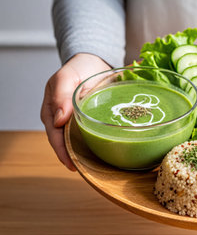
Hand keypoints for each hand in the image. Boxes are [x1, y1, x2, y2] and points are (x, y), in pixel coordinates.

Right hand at [40, 53, 111, 170]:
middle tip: (87, 171)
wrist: (94, 62)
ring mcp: (76, 121)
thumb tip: (58, 120)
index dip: (63, 152)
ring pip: (78, 142)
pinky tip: (105, 152)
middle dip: (74, 158)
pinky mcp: (89, 121)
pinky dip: (96, 144)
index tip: (72, 165)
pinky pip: (91, 136)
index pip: (55, 137)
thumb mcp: (67, 76)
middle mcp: (62, 120)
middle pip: (65, 144)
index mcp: (52, 111)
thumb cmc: (78, 68)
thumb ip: (61, 95)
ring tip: (97, 168)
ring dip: (85, 154)